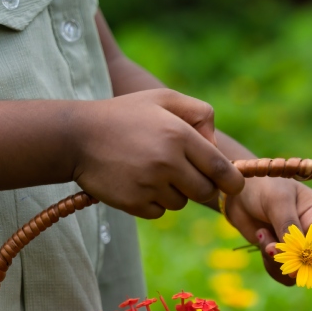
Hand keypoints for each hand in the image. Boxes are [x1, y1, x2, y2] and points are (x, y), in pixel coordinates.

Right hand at [70, 89, 244, 217]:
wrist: (76, 137)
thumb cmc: (125, 115)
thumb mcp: (162, 98)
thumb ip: (199, 112)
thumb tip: (216, 146)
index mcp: (178, 134)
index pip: (221, 168)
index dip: (233, 181)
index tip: (234, 186)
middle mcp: (167, 161)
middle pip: (205, 191)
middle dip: (201, 185)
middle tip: (184, 173)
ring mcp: (149, 184)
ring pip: (181, 203)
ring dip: (174, 192)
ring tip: (151, 171)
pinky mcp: (133, 203)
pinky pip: (159, 212)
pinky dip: (153, 203)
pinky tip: (138, 183)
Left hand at [223, 176, 311, 285]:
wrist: (239, 189)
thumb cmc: (264, 186)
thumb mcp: (278, 201)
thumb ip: (288, 225)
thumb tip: (296, 254)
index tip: (294, 263)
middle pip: (311, 262)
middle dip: (289, 259)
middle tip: (268, 246)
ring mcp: (297, 245)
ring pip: (295, 271)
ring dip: (275, 259)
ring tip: (262, 232)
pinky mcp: (282, 254)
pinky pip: (280, 271)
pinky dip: (268, 261)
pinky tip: (260, 236)